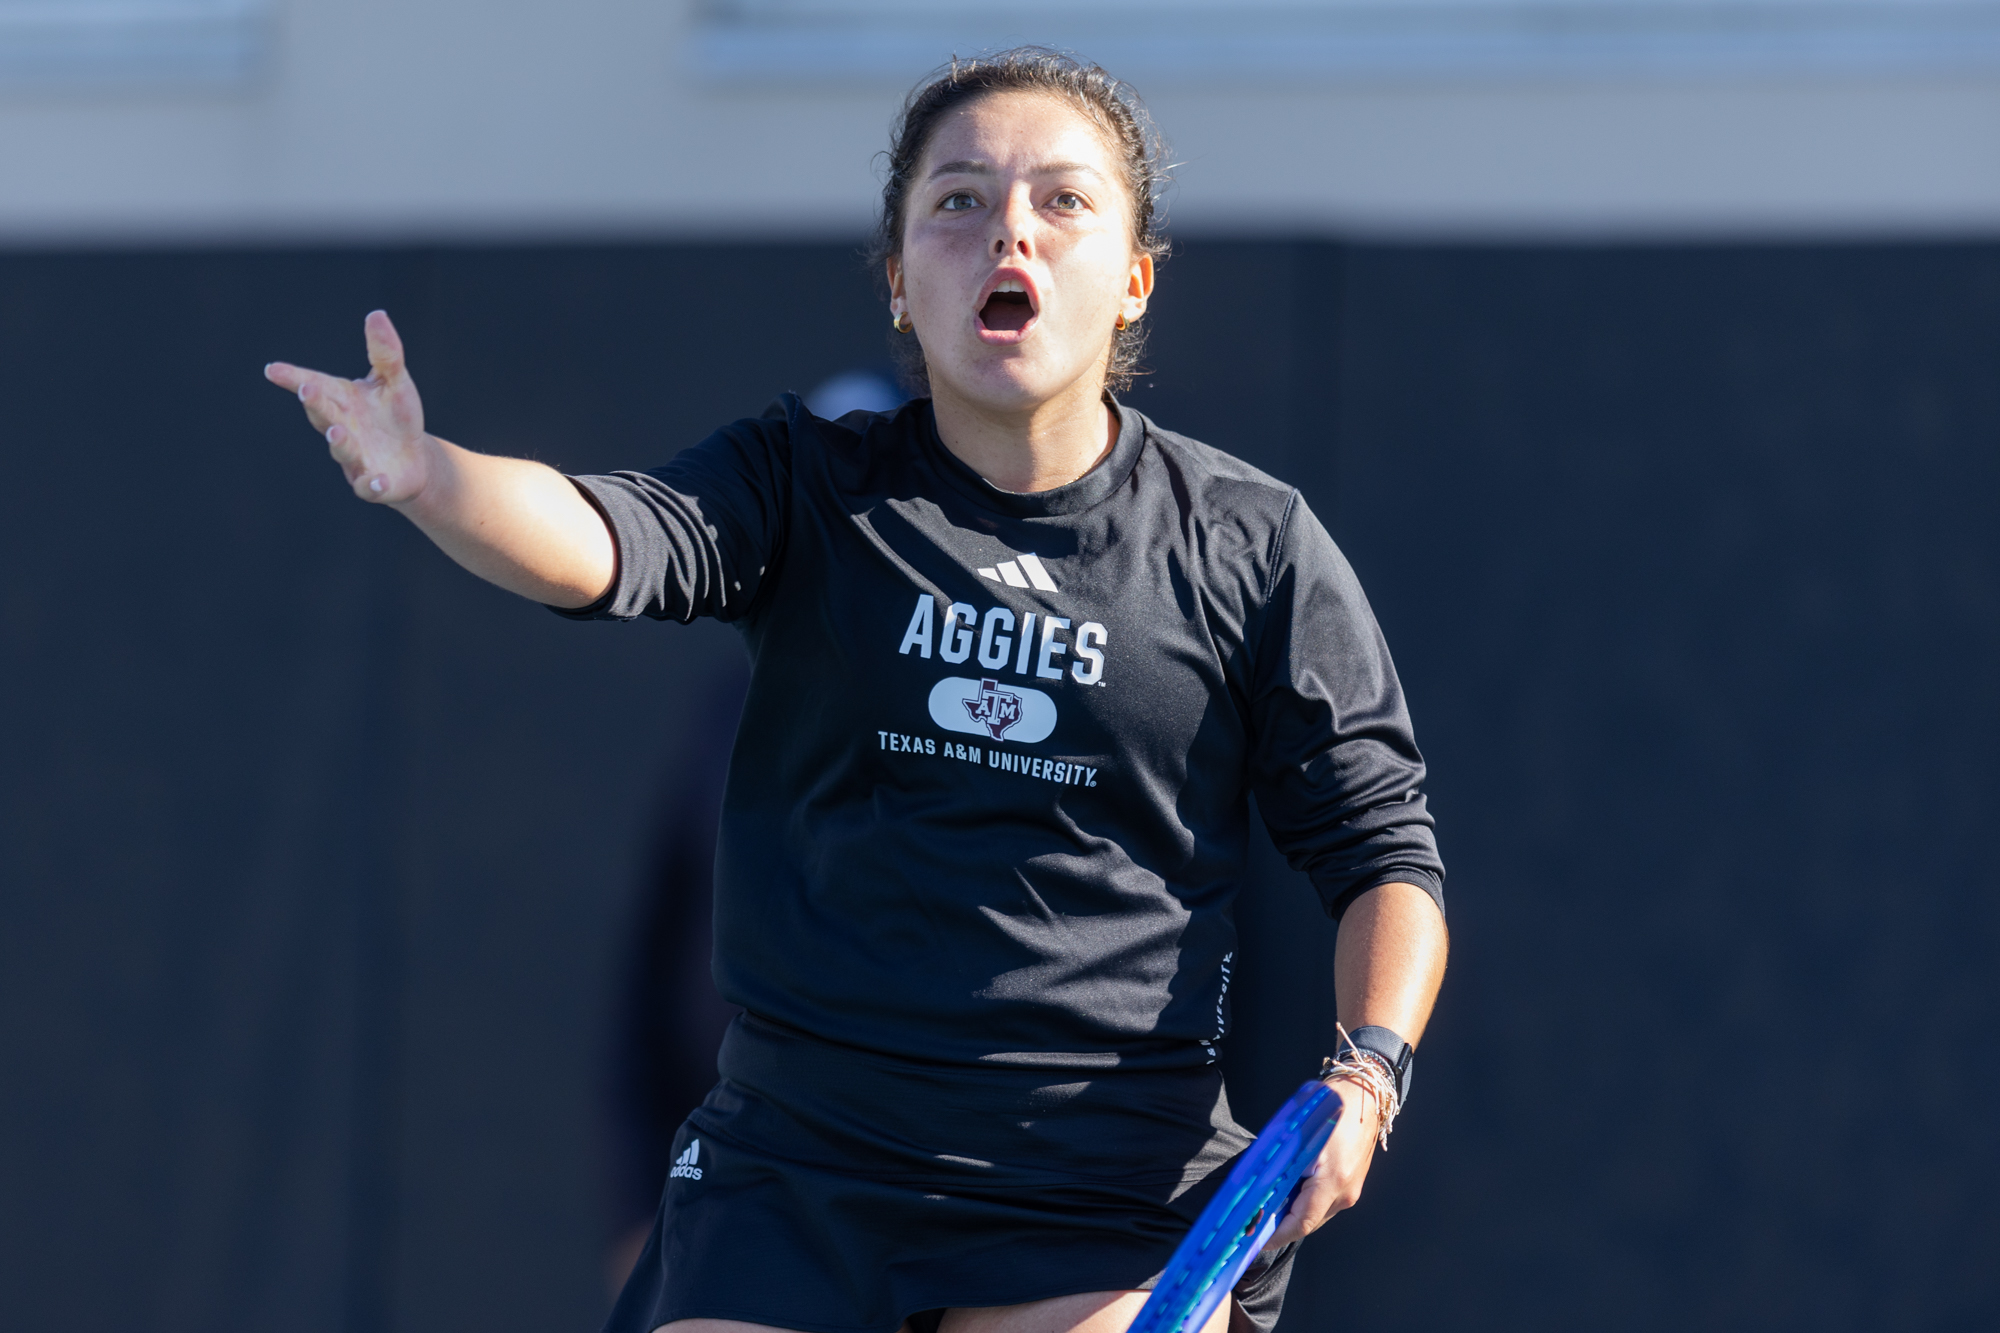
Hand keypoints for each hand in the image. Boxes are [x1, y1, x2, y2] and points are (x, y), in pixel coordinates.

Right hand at [265, 310, 434, 504]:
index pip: (315, 385)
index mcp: (342, 401)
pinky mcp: (373, 483)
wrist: (416, 461)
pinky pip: (368, 486)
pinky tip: (376, 479)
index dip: (293, 378)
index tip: (273, 370)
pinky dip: (371, 484)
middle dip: (315, 404)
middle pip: (324, 415)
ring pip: (342, 450)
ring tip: (337, 431)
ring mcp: (355, 458)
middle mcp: (342, 428)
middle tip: (307, 389)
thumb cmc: (397, 418)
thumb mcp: (394, 381)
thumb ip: (385, 352)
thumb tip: (376, 314)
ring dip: (338, 441)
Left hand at [1262, 1074, 1383, 1251]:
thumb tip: (1257, 1184)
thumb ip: (1278, 1161)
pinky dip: (1305, 1203)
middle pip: (1309, 1222)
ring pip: (1317, 1214)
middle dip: (1281, 1225)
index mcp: (1332, 1180)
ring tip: (1267, 1207)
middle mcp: (1345, 1191)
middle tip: (1254, 1223)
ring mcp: (1351, 1189)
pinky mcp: (1351, 1183)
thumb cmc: (1330, 1105)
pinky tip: (1289, 1192)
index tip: (1257, 1239)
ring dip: (1293, 1213)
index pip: (1302, 1222)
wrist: (1363, 1095)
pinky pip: (1325, 1202)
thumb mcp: (1296, 1132)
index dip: (1277, 1235)